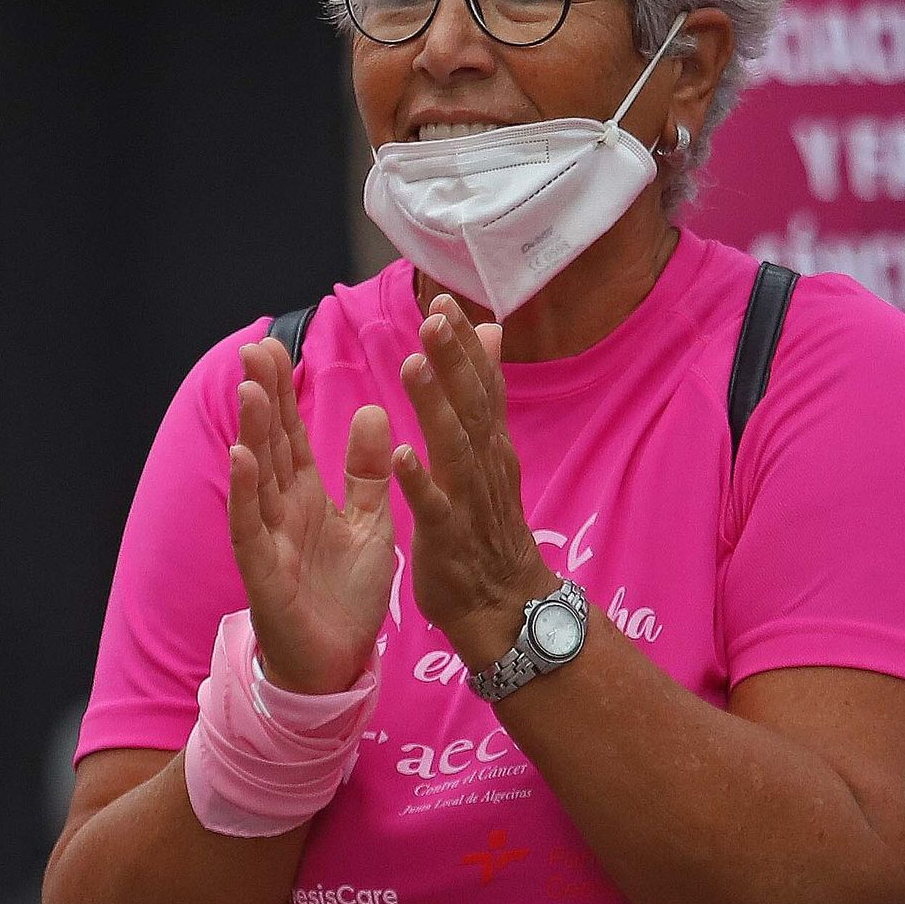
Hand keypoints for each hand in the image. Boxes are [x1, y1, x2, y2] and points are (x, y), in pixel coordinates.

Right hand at [227, 337, 396, 694]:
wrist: (338, 666)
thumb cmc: (347, 596)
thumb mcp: (370, 523)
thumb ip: (367, 472)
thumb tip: (371, 410)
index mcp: (306, 497)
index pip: (290, 435)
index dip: (282, 392)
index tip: (273, 344)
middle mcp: (281, 511)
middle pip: (269, 446)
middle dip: (262, 398)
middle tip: (254, 347)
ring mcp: (268, 541)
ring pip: (257, 479)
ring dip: (252, 434)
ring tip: (252, 388)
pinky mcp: (265, 574)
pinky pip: (251, 529)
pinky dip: (246, 493)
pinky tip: (242, 458)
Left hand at [394, 296, 552, 662]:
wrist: (503, 603)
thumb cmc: (487, 523)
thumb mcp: (489, 451)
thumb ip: (484, 392)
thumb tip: (490, 329)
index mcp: (489, 443)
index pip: (482, 384)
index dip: (465, 344)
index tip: (445, 300)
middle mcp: (485, 464)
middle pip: (472, 404)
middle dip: (453, 359)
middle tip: (434, 315)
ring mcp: (469, 501)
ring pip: (454, 446)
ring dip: (435, 406)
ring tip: (412, 366)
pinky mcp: (449, 538)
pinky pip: (434, 506)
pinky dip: (420, 480)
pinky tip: (401, 455)